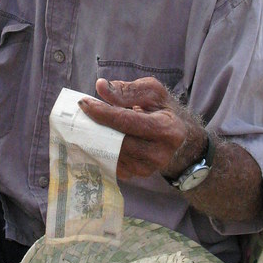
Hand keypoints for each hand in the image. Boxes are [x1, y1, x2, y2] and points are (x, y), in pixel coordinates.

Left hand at [77, 77, 204, 180]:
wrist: (181, 139)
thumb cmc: (164, 111)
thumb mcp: (153, 93)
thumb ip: (128, 89)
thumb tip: (100, 86)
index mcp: (167, 130)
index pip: (126, 121)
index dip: (102, 112)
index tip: (83, 103)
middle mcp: (159, 154)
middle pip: (116, 140)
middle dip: (96, 126)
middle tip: (81, 113)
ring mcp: (148, 168)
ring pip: (111, 153)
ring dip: (96, 138)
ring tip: (90, 123)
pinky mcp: (138, 176)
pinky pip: (112, 163)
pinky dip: (102, 150)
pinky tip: (98, 138)